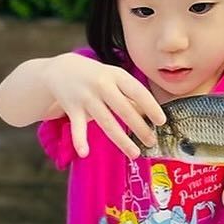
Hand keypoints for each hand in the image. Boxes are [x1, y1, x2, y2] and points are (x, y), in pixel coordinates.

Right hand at [43, 53, 165, 159]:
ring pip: (106, 122)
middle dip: (140, 127)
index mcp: (116, 75)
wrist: (62, 70)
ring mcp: (87, 97)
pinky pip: (78, 127)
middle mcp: (102, 85)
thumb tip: (148, 114)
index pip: (138, 92)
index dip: (151, 107)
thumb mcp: (114, 77)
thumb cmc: (95, 76)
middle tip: (152, 142)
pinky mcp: (73, 109)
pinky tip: (84, 153)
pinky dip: (80, 140)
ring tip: (134, 153)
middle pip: (124, 109)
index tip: (161, 121)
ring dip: (121, 140)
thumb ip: (130, 94)